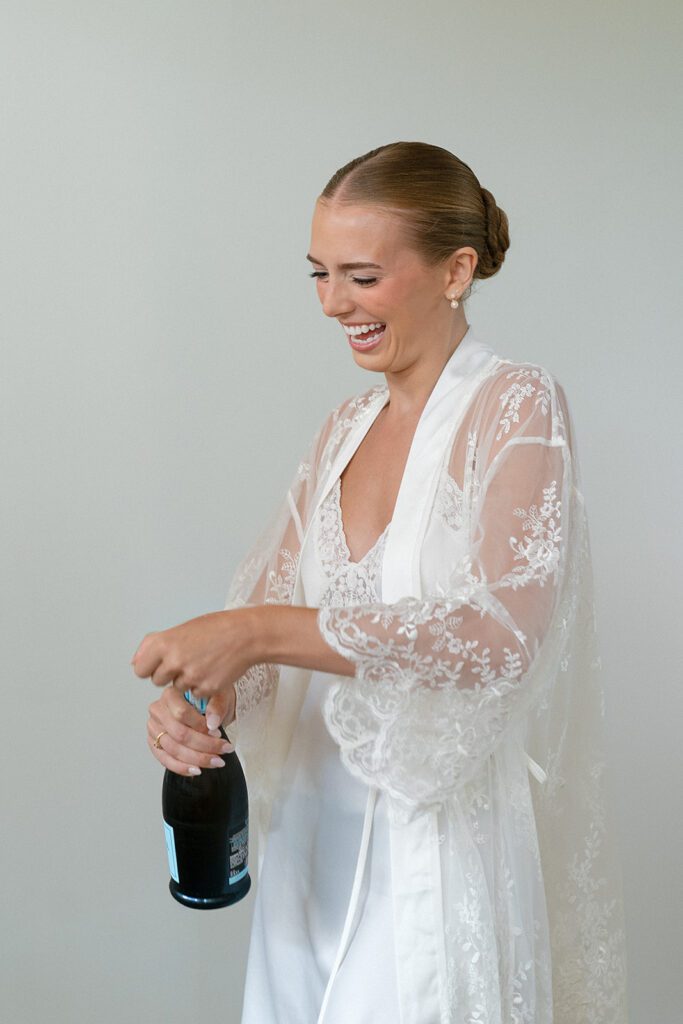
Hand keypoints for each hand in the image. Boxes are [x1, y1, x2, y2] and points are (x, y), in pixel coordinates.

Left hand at [132, 608, 256, 726]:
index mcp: (165, 643)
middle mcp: (175, 660)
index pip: (140, 669)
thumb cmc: (217, 628)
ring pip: (177, 688)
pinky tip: (214, 670)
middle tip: (187, 659)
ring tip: (204, 662)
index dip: (151, 666)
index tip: (161, 662)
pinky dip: (203, 686)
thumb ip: (154, 644)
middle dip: (169, 674)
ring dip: (187, 680)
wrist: (247, 635)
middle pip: (157, 681)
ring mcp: (191, 676)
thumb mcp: (182, 629)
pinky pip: (196, 693)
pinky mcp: (206, 688)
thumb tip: (134, 662)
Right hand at [147, 684, 234, 775]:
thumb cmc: (210, 699)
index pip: (182, 713)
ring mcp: (153, 729)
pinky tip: (197, 769)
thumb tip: (212, 723)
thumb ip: (217, 706)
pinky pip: (166, 760)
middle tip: (223, 751)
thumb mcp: (219, 695)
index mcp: (170, 694)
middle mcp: (158, 710)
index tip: (218, 734)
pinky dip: (183, 767)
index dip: (200, 726)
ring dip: (197, 759)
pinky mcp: (154, 744)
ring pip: (174, 749)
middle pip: (179, 734)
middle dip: (204, 746)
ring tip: (216, 762)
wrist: (204, 706)